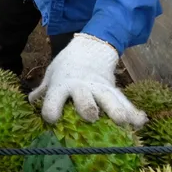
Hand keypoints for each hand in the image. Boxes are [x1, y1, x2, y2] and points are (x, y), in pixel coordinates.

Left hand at [28, 34, 146, 128]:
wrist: (90, 48)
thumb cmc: (67, 66)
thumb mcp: (52, 75)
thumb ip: (43, 90)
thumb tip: (31, 101)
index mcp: (62, 85)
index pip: (53, 99)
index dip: (51, 110)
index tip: (52, 119)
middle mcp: (81, 87)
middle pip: (85, 98)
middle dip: (88, 107)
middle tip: (91, 116)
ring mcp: (99, 89)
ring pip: (108, 100)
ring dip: (115, 109)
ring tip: (122, 121)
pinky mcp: (114, 90)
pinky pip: (125, 102)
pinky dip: (134, 112)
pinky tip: (141, 122)